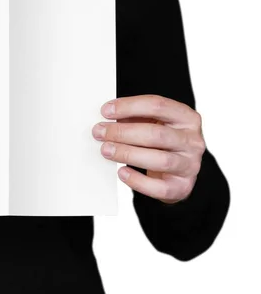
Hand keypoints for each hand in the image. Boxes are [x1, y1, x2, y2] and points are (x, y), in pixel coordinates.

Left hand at [91, 94, 205, 203]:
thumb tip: (107, 118)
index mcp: (187, 118)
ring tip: (106, 150)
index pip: (158, 105)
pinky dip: (138, 181)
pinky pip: (160, 188)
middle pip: (156, 134)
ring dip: (128, 154)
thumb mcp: (152, 123)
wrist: (176, 170)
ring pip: (160, 160)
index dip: (129, 106)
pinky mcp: (182, 187)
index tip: (106, 111)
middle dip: (123, 132)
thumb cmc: (160, 142)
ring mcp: (190, 165)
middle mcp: (193, 141)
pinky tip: (122, 172)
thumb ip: (134, 117)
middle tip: (100, 132)